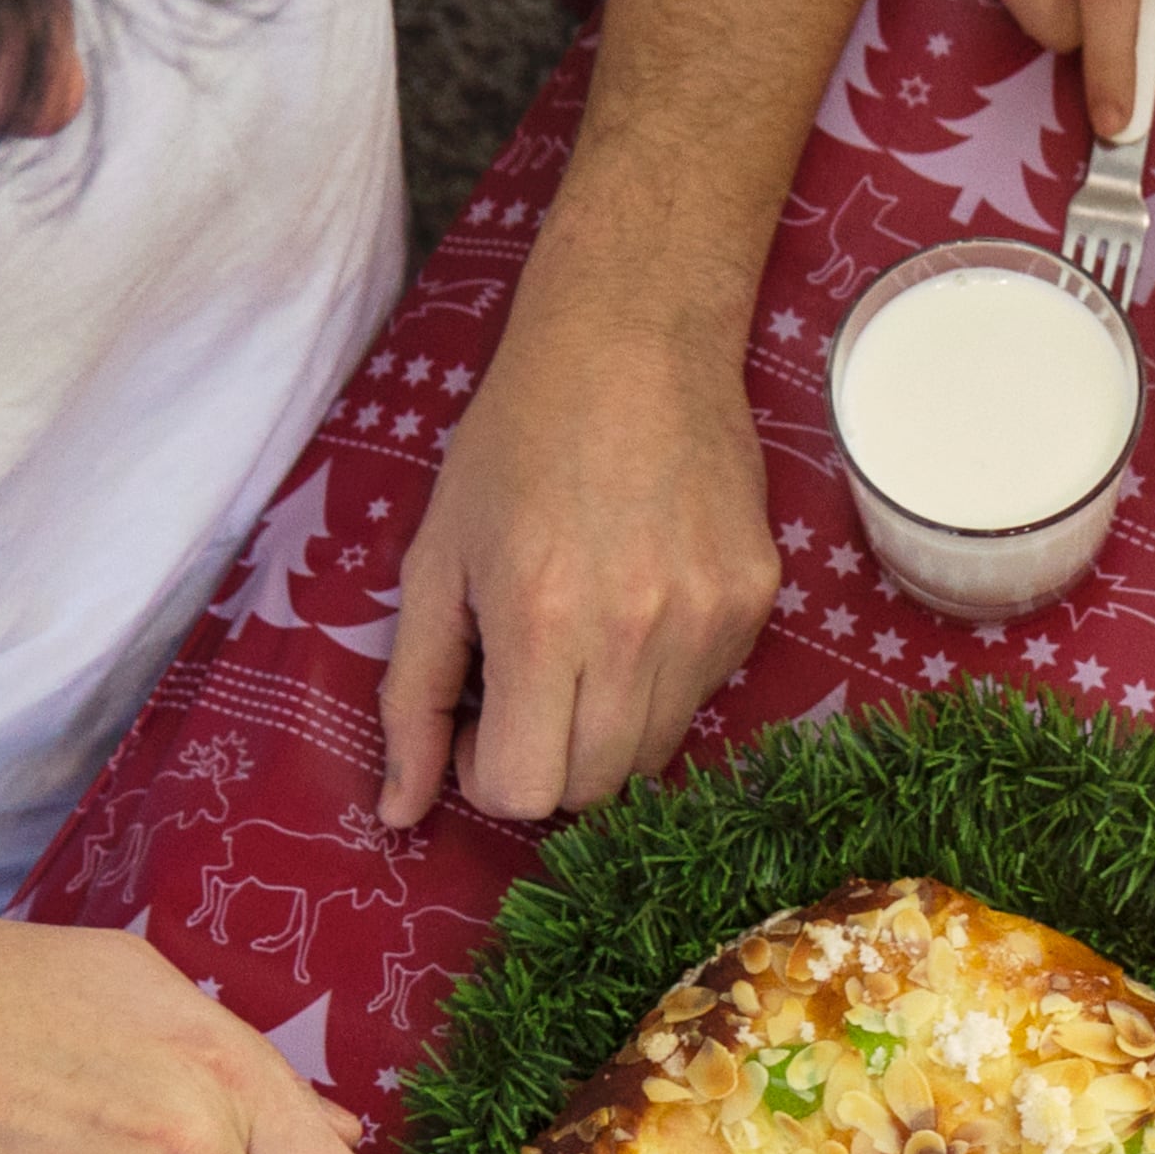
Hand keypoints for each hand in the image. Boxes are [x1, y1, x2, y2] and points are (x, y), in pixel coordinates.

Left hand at [382, 281, 777, 824]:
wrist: (635, 339)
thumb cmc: (515, 440)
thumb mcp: (434, 560)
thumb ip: (412, 695)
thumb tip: (399, 813)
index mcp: (541, 621)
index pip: (526, 791)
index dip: (490, 774)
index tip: (483, 719)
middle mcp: (636, 634)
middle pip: (594, 790)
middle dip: (547, 762)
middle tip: (527, 686)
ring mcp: (709, 623)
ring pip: (653, 756)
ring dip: (604, 729)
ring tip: (581, 642)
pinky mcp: (756, 605)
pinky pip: (700, 697)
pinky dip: (658, 681)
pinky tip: (637, 602)